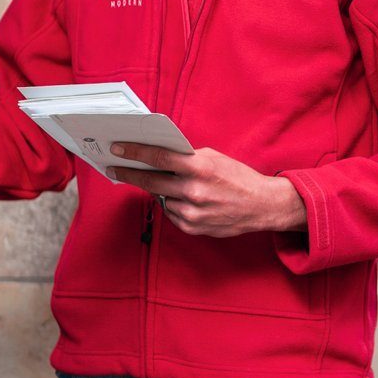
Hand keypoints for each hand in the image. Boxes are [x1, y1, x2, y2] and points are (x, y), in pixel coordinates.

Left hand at [110, 143, 305, 237]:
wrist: (262, 206)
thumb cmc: (238, 178)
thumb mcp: (214, 158)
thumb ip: (187, 158)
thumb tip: (159, 156)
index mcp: (200, 168)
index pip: (159, 157)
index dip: (135, 152)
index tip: (118, 149)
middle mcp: (194, 191)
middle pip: (151, 181)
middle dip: (130, 174)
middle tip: (116, 169)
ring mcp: (192, 212)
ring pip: (161, 198)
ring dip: (161, 191)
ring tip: (173, 185)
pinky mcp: (193, 227)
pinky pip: (171, 213)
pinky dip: (174, 205)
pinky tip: (186, 200)